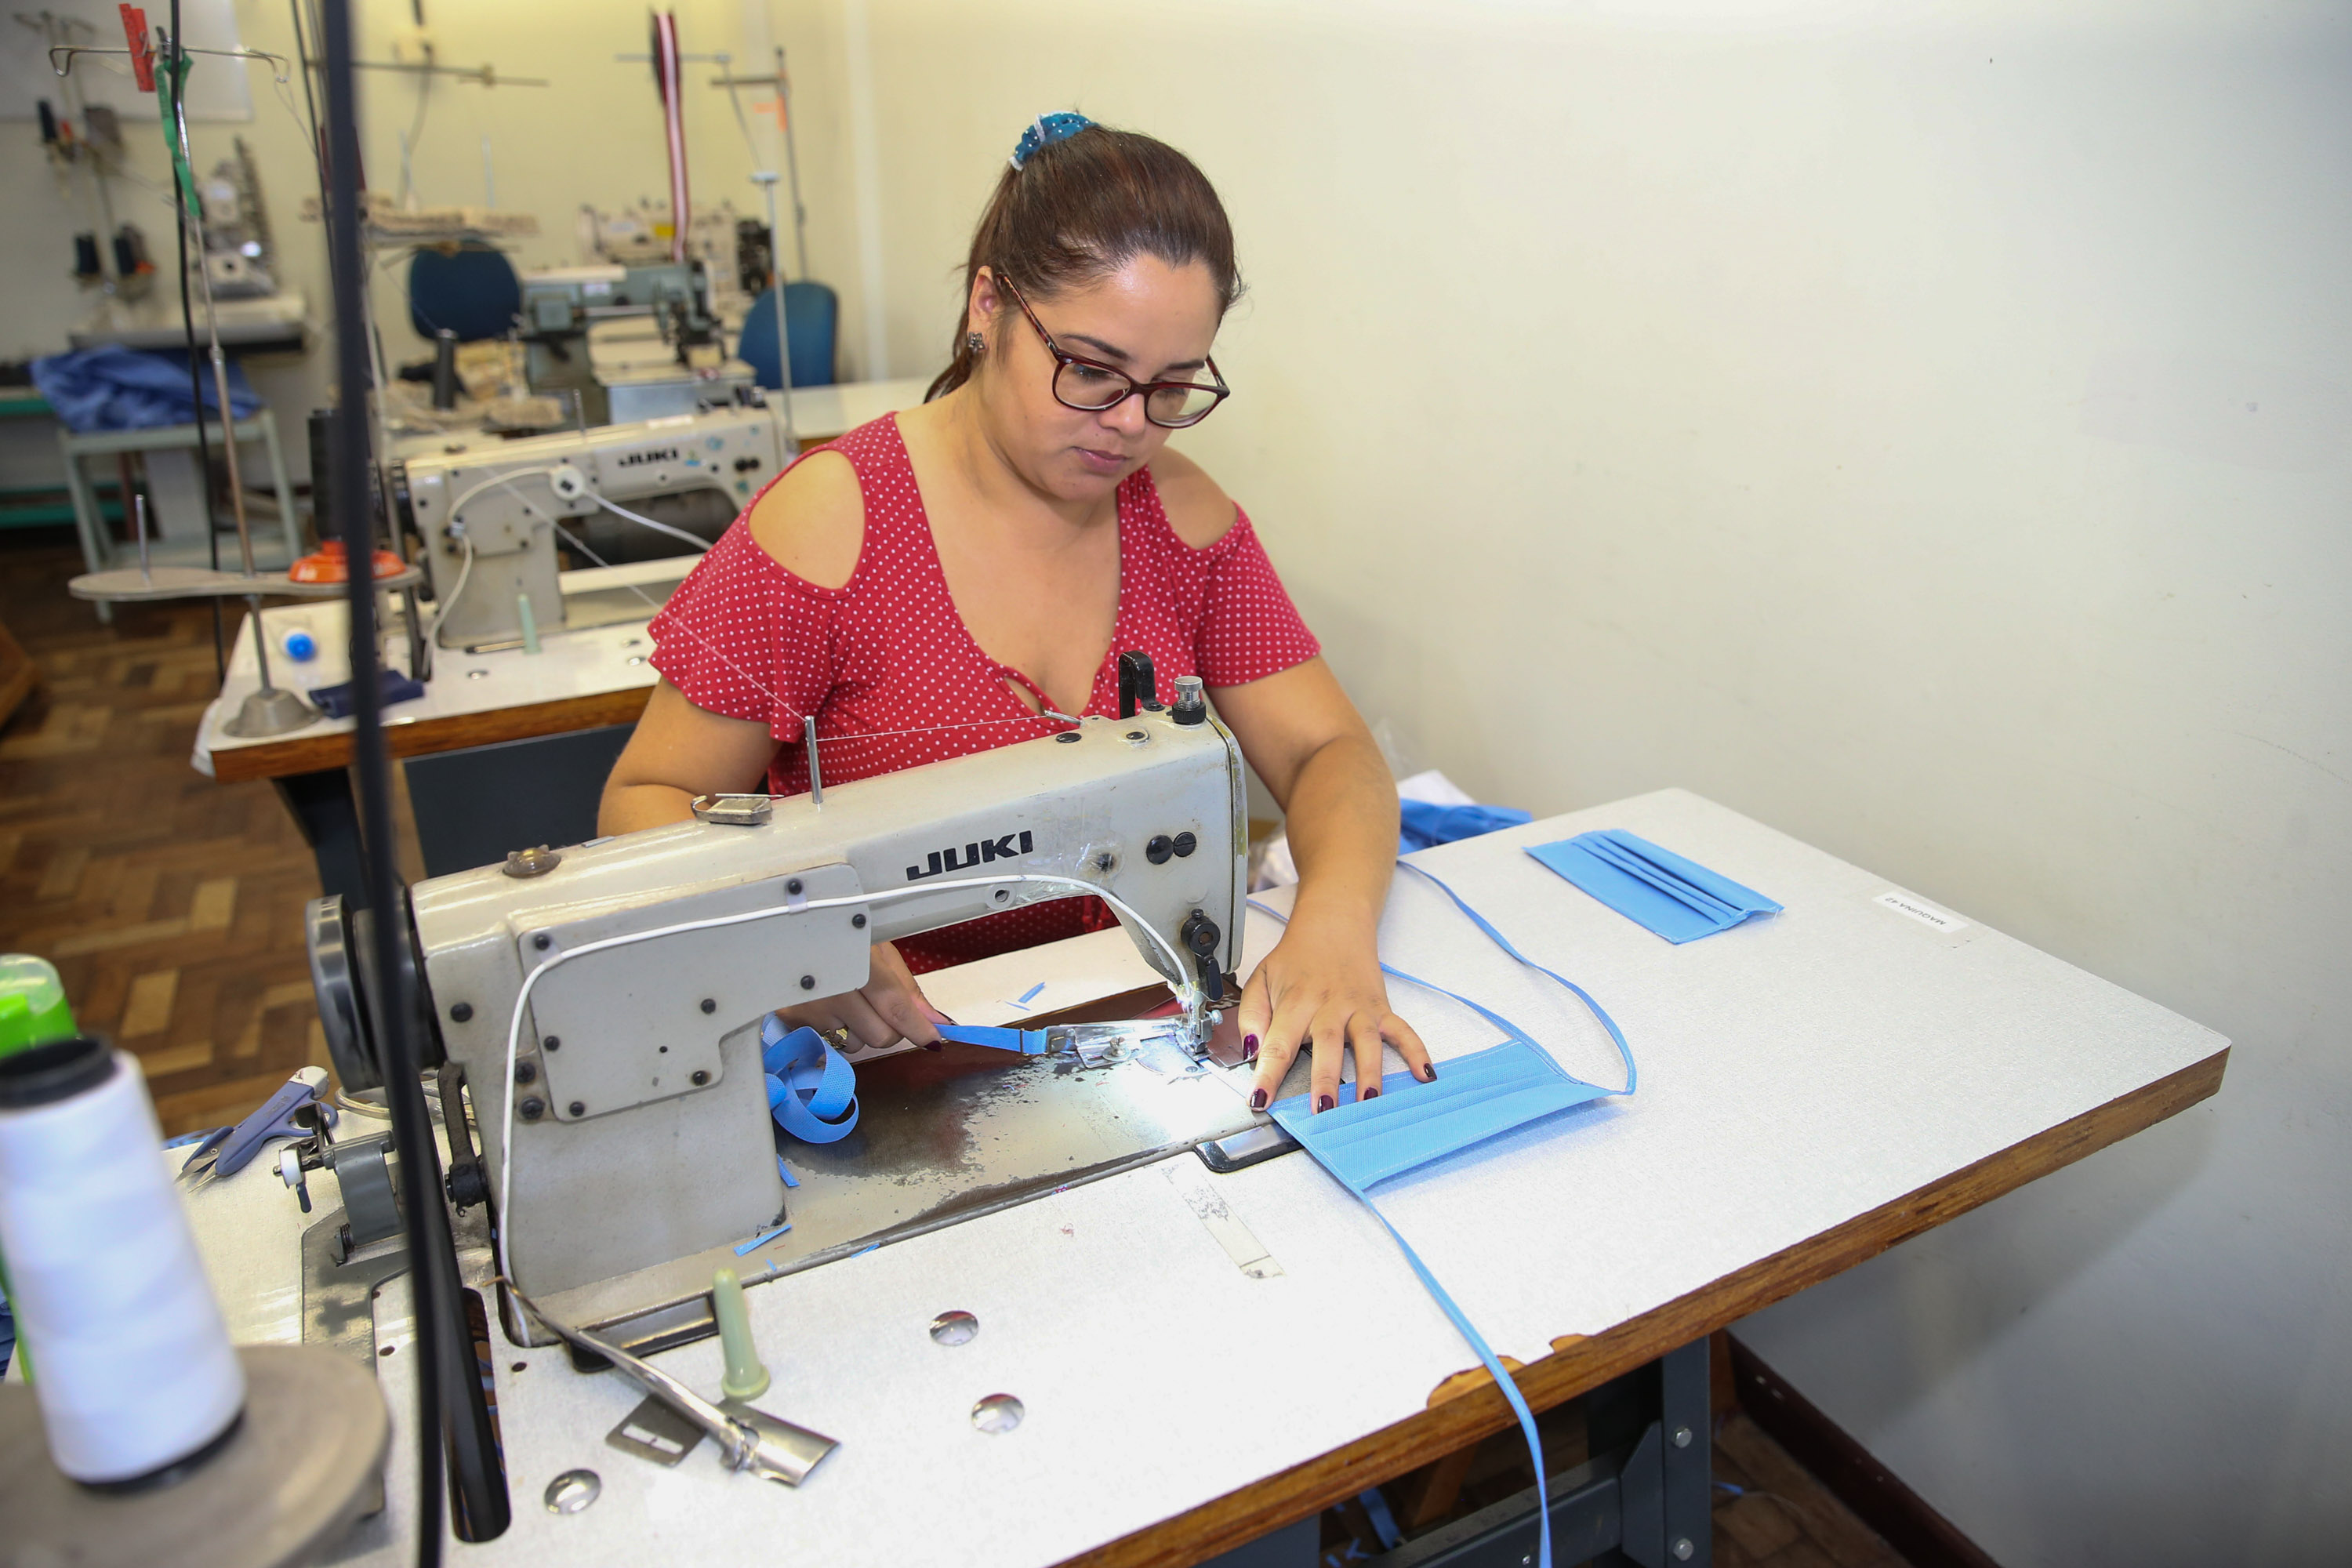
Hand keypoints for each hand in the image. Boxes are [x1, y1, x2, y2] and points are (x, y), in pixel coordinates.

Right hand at [773, 941, 951, 1049]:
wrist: (783, 925)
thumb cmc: (837, 932)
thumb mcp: (877, 948)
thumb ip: (907, 988)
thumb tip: (935, 1021)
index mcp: (858, 962)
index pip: (895, 1006)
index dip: (918, 1028)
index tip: (933, 1038)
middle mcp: (832, 988)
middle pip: (880, 1036)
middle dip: (890, 1027)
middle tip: (880, 1005)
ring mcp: (809, 1007)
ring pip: (854, 1044)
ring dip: (859, 1030)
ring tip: (848, 999)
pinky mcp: (791, 1019)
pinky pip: (828, 1041)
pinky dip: (834, 1029)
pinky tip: (827, 1004)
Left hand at [1239, 908, 1430, 1112]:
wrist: (1333, 923)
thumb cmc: (1296, 959)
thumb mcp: (1261, 979)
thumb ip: (1251, 1016)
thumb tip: (1251, 1051)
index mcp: (1296, 1003)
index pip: (1278, 1044)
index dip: (1268, 1074)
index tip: (1260, 1101)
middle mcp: (1329, 1006)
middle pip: (1327, 1046)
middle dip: (1326, 1079)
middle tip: (1322, 1111)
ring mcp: (1359, 1008)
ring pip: (1366, 1042)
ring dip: (1369, 1073)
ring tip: (1369, 1102)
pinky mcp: (1381, 1008)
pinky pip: (1402, 1031)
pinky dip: (1415, 1051)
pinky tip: (1424, 1073)